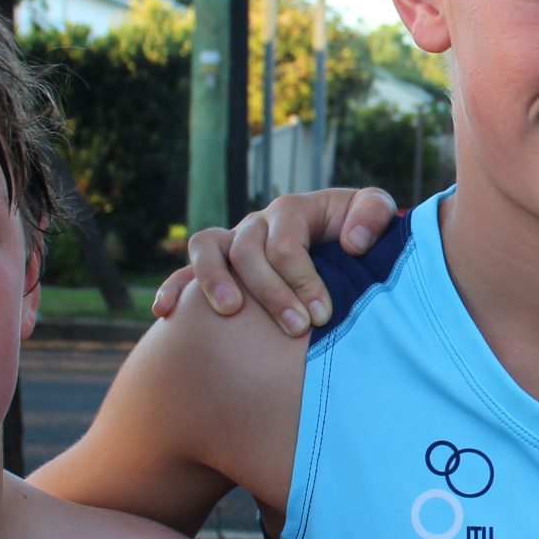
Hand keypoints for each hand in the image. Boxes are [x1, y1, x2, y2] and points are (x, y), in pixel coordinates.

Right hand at [148, 186, 397, 333]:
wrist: (344, 247)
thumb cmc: (359, 234)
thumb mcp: (373, 213)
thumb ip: (372, 213)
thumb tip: (352, 241)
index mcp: (293, 210)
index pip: (285, 242)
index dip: (302, 279)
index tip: (322, 314)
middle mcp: (257, 223)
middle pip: (248, 250)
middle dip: (272, 292)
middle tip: (297, 329)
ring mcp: (233, 243)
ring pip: (207, 248)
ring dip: (213, 280)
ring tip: (230, 311)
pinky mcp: (217, 267)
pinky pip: (185, 271)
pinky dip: (172, 288)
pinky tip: (164, 313)